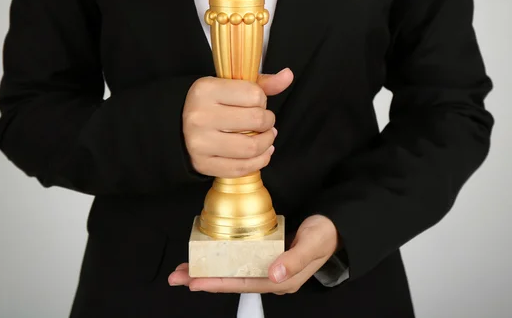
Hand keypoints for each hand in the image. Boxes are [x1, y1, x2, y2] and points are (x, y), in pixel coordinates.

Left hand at [168, 215, 339, 293]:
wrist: (334, 227)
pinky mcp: (266, 257)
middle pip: (232, 282)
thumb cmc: (324, 235)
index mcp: (281, 280)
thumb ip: (294, 259)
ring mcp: (268, 268)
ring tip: (185, 269)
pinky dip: (222, 261)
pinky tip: (210, 258)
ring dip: (209, 271)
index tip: (194, 280)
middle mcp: (272, 278)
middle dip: (204, 279)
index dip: (216, 283)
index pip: (242, 284)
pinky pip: (239, 263)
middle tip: (178, 275)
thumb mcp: (312, 244)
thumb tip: (273, 273)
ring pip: (233, 273)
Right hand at [183, 68, 293, 177]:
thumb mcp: (230, 86)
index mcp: (206, 90)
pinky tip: (262, 153)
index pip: (254, 95)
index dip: (262, 100)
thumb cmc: (211, 103)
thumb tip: (288, 75)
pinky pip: (242, 167)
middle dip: (268, 121)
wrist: (177, 125)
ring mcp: (200, 142)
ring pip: (252, 147)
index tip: (256, 103)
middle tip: (265, 122)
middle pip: (256, 120)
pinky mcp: (203, 164)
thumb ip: (261, 83)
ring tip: (266, 137)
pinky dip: (260, 161)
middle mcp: (200, 116)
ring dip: (267, 142)